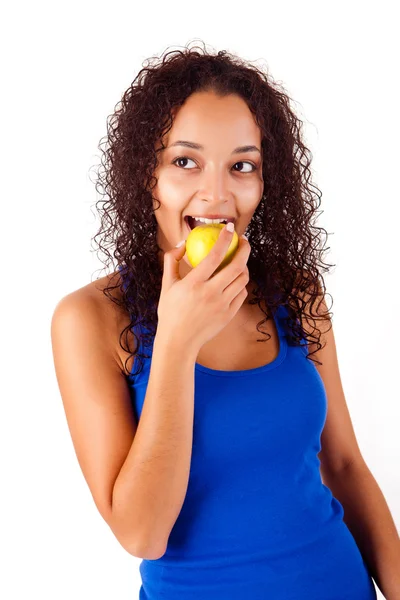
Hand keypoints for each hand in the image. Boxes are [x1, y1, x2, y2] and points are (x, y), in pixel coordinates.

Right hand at [157, 225, 250, 353]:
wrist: (179, 341)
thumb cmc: (170, 311)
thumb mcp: (167, 285)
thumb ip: (172, 260)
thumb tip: (183, 243)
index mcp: (193, 284)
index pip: (214, 255)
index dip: (225, 239)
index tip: (230, 228)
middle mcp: (210, 294)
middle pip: (236, 266)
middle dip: (244, 249)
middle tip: (243, 241)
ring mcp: (222, 305)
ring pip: (242, 280)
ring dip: (244, 266)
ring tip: (239, 260)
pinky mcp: (229, 315)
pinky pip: (241, 294)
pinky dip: (240, 283)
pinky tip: (235, 279)